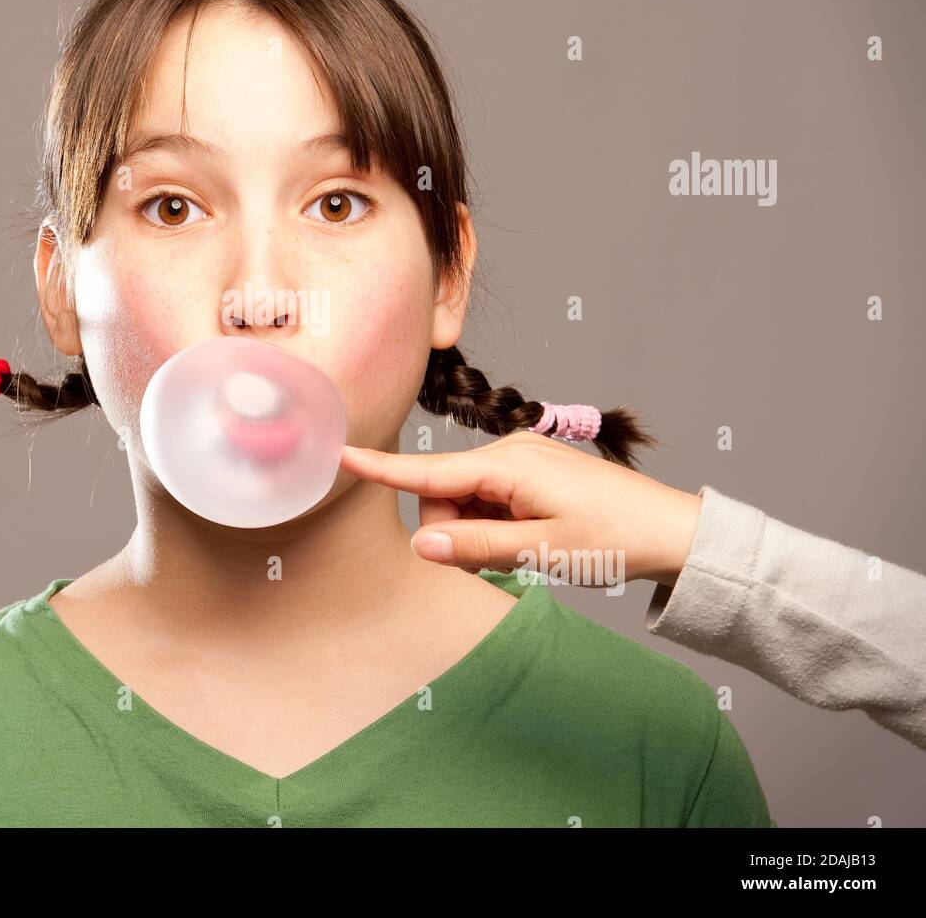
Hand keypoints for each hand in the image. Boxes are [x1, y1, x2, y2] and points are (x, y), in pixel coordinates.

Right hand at [339, 431, 701, 587]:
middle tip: (497, 562)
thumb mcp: (542, 551)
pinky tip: (526, 540)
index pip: (428, 470)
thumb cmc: (615, 538)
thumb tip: (420, 545)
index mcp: (507, 465)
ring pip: (464, 499)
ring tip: (522, 552)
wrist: (675, 531)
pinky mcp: (532, 472)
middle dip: (452, 531)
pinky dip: (492, 524)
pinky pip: (488, 498)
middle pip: (443, 493)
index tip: (340, 454)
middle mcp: (509, 452)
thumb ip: (476, 548)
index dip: (381, 468)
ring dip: (476, 531)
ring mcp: (521, 460)